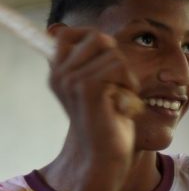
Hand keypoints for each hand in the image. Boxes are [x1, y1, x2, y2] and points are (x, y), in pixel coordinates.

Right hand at [49, 27, 139, 180]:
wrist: (104, 157)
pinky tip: (123, 104)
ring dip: (127, 77)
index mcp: (58, 73)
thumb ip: (95, 65)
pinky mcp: (87, 87)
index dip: (95, 38)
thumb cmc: (108, 124)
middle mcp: (60, 74)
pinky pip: (118, 67)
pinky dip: (129, 85)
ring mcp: (71, 79)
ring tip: (121, 99)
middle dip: (118, 59)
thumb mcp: (99, 90)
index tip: (111, 57)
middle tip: (120, 85)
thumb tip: (103, 38)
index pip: (69, 33)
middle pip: (98, 38)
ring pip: (114, 55)